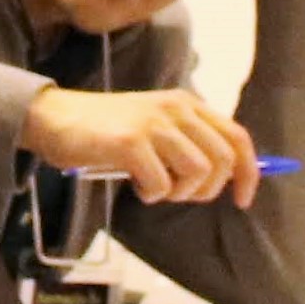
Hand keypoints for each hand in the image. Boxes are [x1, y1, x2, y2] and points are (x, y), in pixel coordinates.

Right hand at [24, 84, 262, 207]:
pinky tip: (135, 185)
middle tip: (179, 194)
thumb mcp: (156, 126)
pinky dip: (151, 194)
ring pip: (197, 172)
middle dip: (208, 189)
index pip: (237, 137)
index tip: (243, 199)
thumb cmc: (106, 130)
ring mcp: (153, 124)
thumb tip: (225, 176)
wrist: (55, 118)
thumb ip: (189, 142)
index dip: (249, 173)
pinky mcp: (130, 142)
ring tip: (155, 187)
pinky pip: (161, 184)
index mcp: (187, 104)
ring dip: (179, 192)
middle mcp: (175, 109)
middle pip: (222, 159)